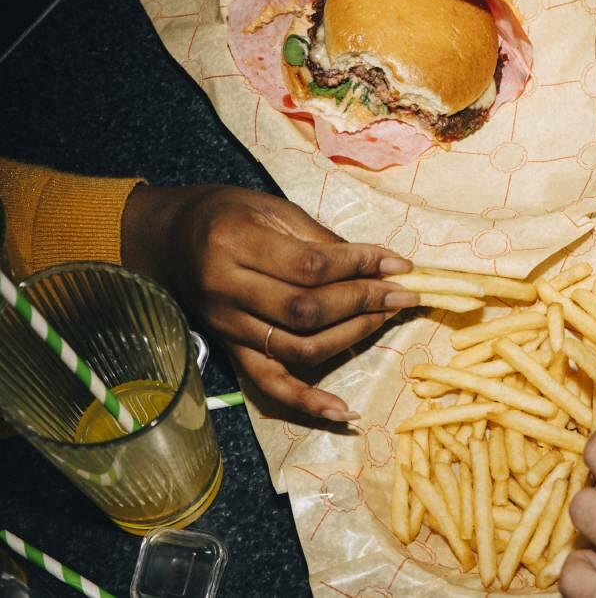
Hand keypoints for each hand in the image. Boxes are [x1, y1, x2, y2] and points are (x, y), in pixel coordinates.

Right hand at [121, 185, 415, 419]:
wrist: (169, 239)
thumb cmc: (227, 214)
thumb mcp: (271, 207)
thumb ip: (321, 238)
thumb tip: (380, 263)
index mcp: (233, 241)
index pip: (310, 266)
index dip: (360, 266)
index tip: (399, 264)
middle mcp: (225, 288)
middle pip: (306, 309)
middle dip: (364, 302)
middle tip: (402, 293)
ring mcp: (227, 326)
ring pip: (298, 346)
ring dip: (351, 336)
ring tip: (386, 318)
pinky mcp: (230, 351)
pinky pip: (269, 385)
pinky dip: (307, 402)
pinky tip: (343, 411)